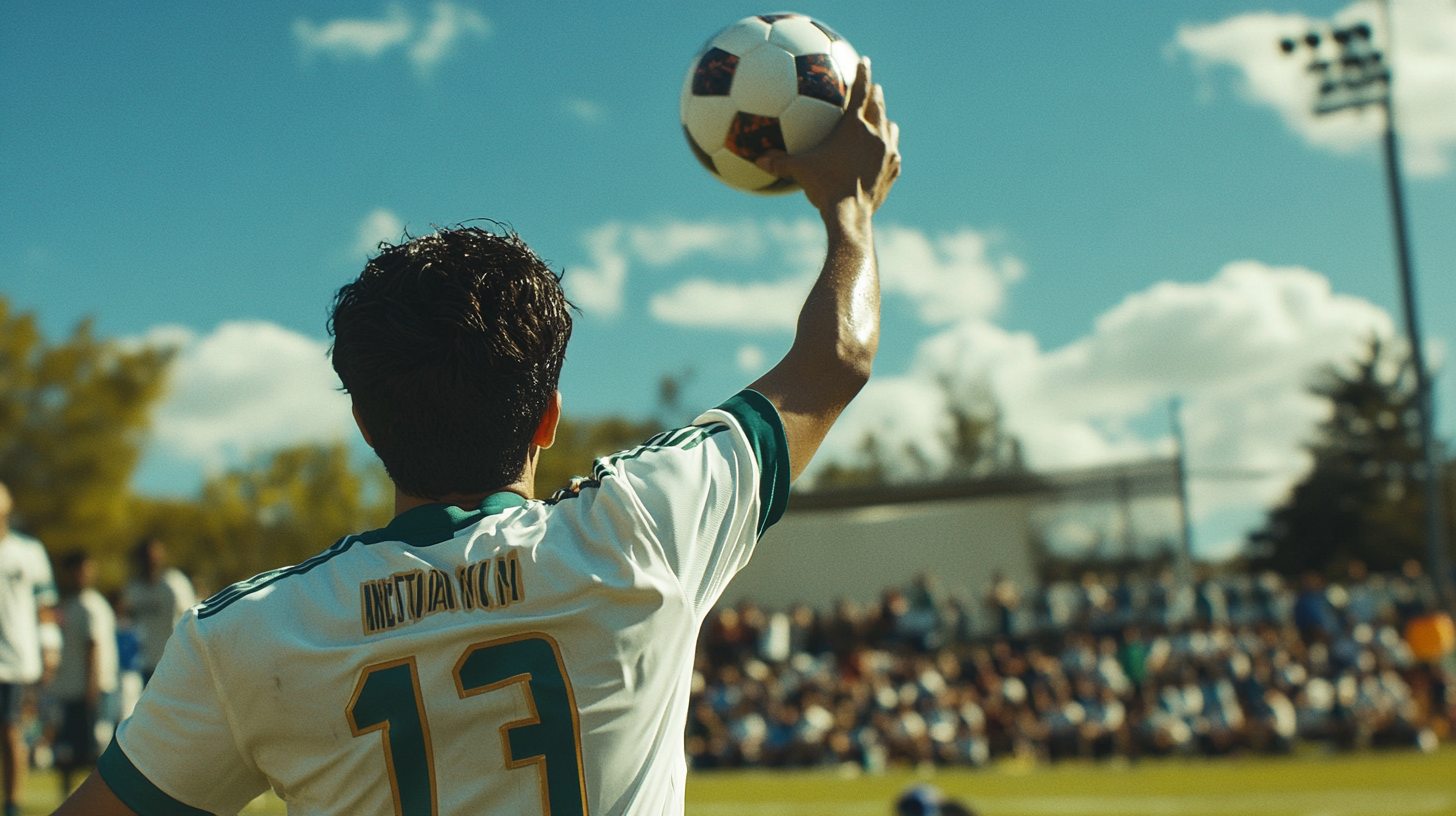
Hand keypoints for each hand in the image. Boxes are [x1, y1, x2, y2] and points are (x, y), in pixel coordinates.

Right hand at [755, 58, 901, 220]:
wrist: (851, 214)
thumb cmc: (825, 187)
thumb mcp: (799, 171)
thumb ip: (780, 161)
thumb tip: (758, 158)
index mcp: (854, 126)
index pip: (860, 90)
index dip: (862, 72)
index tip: (864, 60)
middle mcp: (875, 134)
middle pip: (879, 103)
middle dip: (875, 92)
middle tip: (872, 86)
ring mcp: (888, 152)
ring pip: (891, 126)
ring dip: (884, 119)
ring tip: (880, 119)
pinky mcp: (893, 170)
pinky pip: (894, 153)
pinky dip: (888, 147)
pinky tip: (885, 153)